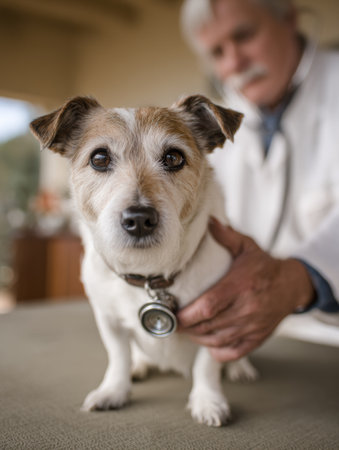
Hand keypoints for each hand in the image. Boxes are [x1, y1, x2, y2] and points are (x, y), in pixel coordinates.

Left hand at [177, 218, 314, 361]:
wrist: (291, 285)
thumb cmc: (264, 266)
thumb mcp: (247, 246)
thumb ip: (226, 235)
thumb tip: (208, 220)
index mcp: (241, 285)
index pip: (209, 306)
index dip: (187, 315)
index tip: (172, 314)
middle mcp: (247, 308)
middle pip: (209, 326)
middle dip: (186, 327)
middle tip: (173, 322)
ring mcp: (253, 326)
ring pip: (218, 340)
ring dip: (197, 338)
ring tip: (186, 330)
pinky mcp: (257, 338)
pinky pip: (233, 352)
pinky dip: (216, 351)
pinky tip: (207, 341)